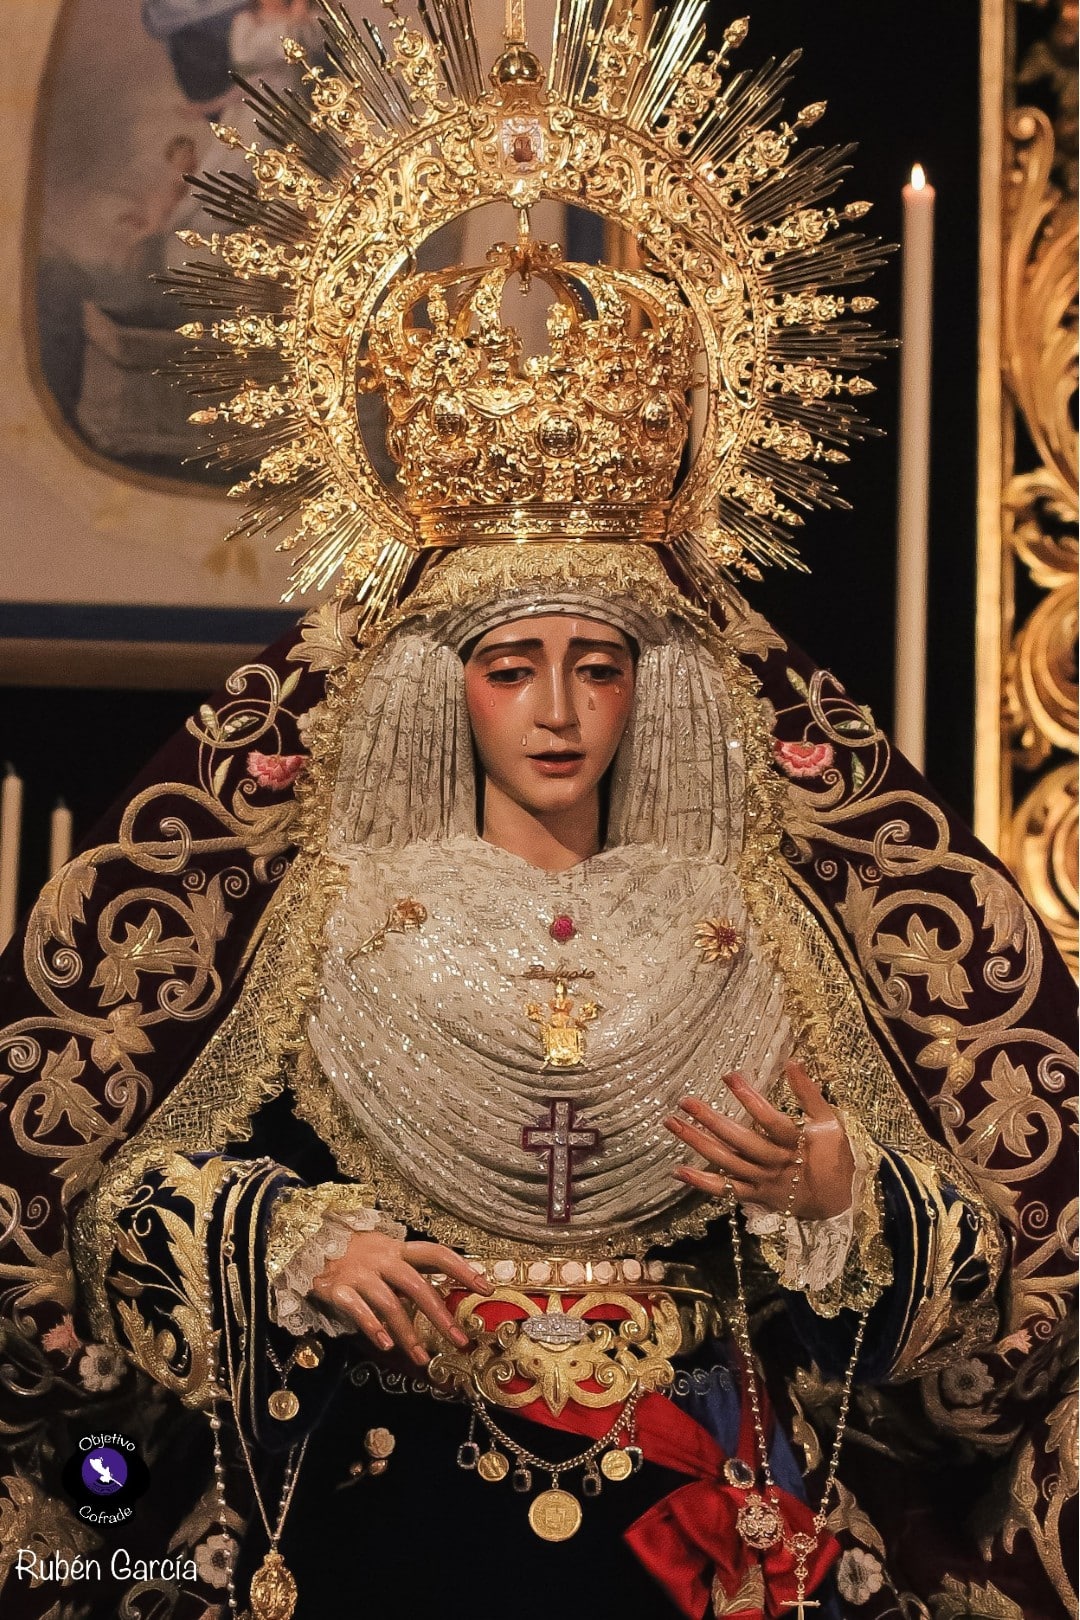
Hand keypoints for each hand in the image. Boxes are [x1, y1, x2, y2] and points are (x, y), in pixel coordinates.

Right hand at [309, 1231, 493, 1365]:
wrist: (307, 1241)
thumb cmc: (356, 1254)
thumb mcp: (385, 1255)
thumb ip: (410, 1271)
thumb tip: (444, 1292)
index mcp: (398, 1250)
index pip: (436, 1254)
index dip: (462, 1269)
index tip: (486, 1287)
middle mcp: (381, 1259)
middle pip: (417, 1286)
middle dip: (440, 1315)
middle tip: (460, 1340)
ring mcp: (359, 1273)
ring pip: (390, 1304)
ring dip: (409, 1334)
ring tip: (422, 1358)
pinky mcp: (337, 1288)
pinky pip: (358, 1310)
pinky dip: (373, 1327)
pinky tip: (386, 1344)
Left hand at [665, 1061, 854, 1220]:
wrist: (838, 1202)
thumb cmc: (834, 1155)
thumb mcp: (828, 1121)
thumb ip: (809, 1092)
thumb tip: (794, 1061)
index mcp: (797, 1143)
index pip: (770, 1120)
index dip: (749, 1098)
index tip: (728, 1076)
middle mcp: (777, 1164)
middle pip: (741, 1142)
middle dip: (711, 1121)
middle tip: (685, 1101)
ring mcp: (764, 1182)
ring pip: (728, 1163)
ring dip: (698, 1144)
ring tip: (672, 1124)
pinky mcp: (755, 1196)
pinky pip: (726, 1190)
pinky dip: (702, 1183)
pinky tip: (678, 1170)